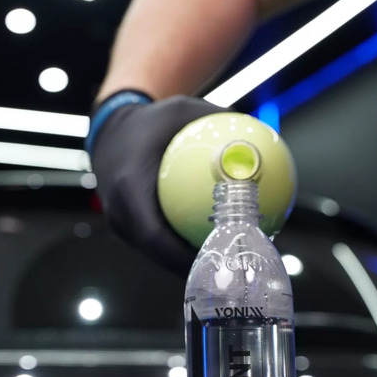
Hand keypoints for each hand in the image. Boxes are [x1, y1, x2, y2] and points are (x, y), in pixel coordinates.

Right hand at [88, 93, 217, 273]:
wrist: (112, 130)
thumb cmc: (150, 120)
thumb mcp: (182, 111)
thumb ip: (218, 123)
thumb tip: (264, 139)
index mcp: (129, 188)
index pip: (153, 235)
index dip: (180, 256)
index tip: (215, 258)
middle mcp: (120, 211)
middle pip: (158, 253)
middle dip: (192, 265)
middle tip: (231, 265)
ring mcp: (121, 223)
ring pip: (158, 253)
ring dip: (188, 262)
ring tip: (228, 262)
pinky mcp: (127, 227)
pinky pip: (156, 243)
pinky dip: (181, 247)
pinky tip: (215, 244)